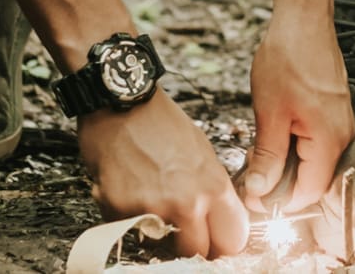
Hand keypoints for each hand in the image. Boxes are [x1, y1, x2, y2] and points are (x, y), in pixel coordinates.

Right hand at [78, 90, 248, 257]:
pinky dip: (131, 217)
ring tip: (155, 203)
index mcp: (213, 186)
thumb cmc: (161, 122)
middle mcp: (187, 202)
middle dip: (193, 243)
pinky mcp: (121, 209)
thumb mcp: (203, 151)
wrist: (122, 103)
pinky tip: (132, 192)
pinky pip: (130, 228)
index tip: (218, 238)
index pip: (234, 239)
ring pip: (164, 245)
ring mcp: (154, 209)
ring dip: (161, 232)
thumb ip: (213, 189)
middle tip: (184, 227)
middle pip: (199, 251)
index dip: (225, 240)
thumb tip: (222, 217)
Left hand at [244, 0, 354, 212]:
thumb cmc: (288, 56)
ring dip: (285, 161)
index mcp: (329, 139)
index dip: (280, 202)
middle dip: (281, 181)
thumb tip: (260, 193)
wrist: (303, 17)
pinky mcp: (333, 111)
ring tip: (259, 146)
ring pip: (312, 159)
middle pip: (312, 178)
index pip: (309, 192)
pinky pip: (315, 141)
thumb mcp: (270, 112)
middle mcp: (342, 134)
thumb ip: (268, 157)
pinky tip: (273, 130)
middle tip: (250, 167)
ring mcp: (340, 122)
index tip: (253, 197)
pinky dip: (293, 143)